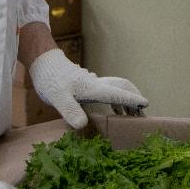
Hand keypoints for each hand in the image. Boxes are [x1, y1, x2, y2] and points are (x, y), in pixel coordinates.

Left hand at [28, 49, 148, 127]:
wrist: (44, 62)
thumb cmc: (50, 79)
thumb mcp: (57, 97)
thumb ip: (70, 110)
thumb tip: (83, 125)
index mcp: (93, 88)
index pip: (117, 94)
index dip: (131, 100)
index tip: (145, 104)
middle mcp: (96, 84)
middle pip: (122, 86)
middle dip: (134, 97)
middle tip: (143, 112)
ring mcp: (92, 83)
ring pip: (117, 88)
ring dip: (127, 99)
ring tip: (133, 114)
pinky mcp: (87, 84)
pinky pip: (108, 91)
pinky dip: (117, 100)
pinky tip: (115, 110)